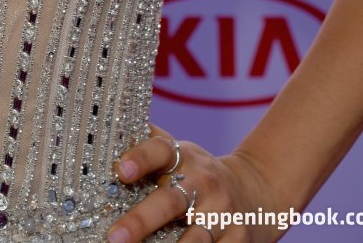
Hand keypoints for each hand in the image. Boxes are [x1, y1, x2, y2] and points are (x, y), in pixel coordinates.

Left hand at [105, 123, 281, 242]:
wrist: (254, 191)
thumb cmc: (198, 174)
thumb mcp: (180, 154)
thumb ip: (148, 146)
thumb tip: (108, 130)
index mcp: (184, 158)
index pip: (161, 150)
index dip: (141, 158)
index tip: (121, 170)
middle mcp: (203, 184)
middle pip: (170, 202)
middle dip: (141, 221)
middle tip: (114, 237)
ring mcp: (222, 214)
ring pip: (194, 238)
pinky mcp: (238, 239)